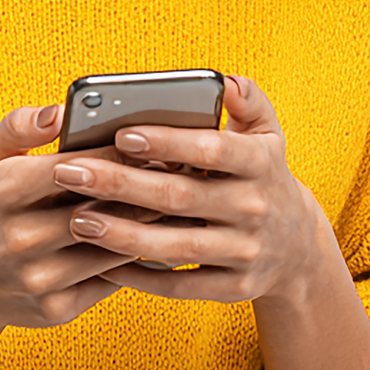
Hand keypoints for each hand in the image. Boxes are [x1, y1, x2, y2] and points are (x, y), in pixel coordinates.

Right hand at [0, 103, 163, 336]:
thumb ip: (19, 125)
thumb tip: (58, 110)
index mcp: (5, 191)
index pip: (75, 167)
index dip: (118, 152)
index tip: (151, 138)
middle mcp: (20, 238)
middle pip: (100, 208)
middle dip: (142, 187)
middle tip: (180, 167)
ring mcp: (38, 278)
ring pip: (112, 247)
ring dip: (149, 225)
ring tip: (179, 200)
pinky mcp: (55, 309)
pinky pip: (109, 280)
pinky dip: (135, 259)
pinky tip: (157, 237)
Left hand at [51, 75, 325, 303]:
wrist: (298, 248)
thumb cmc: (263, 175)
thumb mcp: (267, 133)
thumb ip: (248, 99)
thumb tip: (224, 80)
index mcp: (259, 162)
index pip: (211, 149)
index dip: (167, 142)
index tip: (122, 134)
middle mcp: (253, 208)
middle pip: (179, 197)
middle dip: (121, 185)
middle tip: (71, 173)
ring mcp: (244, 252)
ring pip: (175, 245)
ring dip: (122, 235)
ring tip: (76, 220)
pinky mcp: (233, 289)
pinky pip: (180, 286)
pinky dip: (140, 278)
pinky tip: (101, 262)